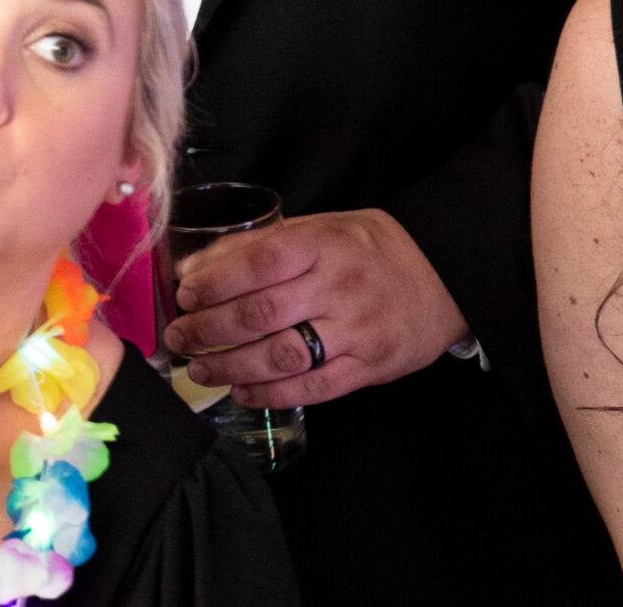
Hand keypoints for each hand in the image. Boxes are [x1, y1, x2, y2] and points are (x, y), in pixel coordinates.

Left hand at [162, 207, 467, 406]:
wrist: (443, 277)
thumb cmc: (365, 249)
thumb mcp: (316, 228)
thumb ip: (255, 245)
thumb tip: (193, 267)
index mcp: (322, 245)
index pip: (259, 263)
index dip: (215, 283)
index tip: (184, 296)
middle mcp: (339, 288)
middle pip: (261, 314)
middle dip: (209, 330)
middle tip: (179, 338)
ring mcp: (357, 331)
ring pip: (282, 356)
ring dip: (232, 367)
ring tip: (200, 369)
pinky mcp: (370, 367)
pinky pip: (314, 387)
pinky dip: (272, 394)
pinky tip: (242, 391)